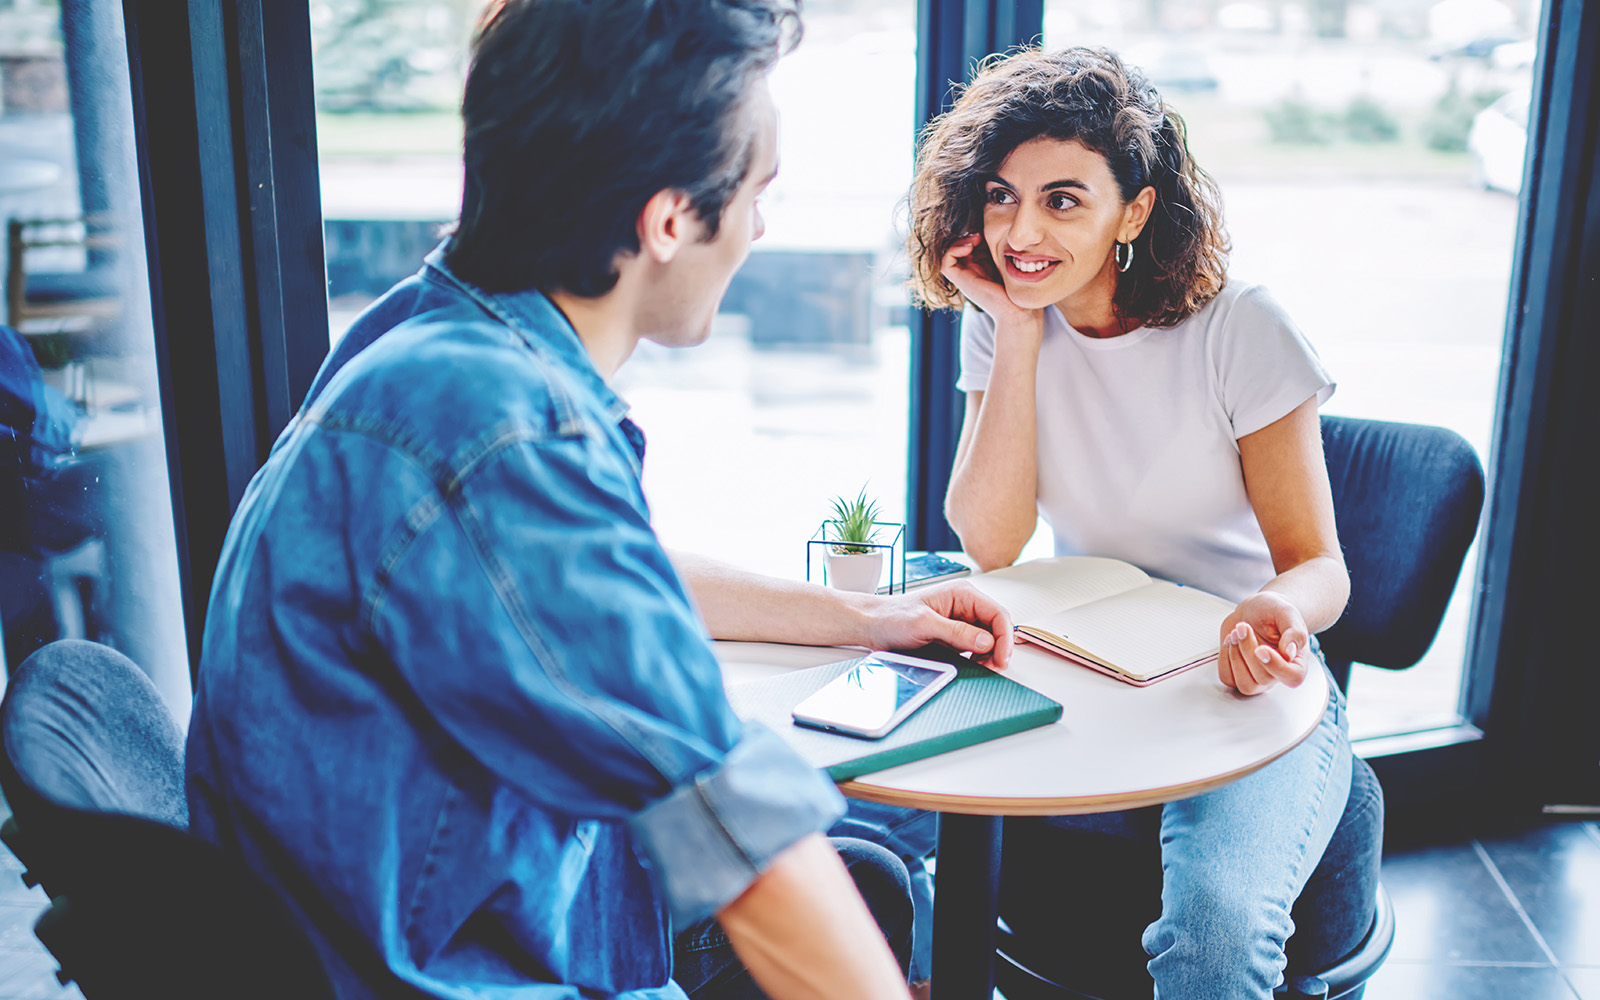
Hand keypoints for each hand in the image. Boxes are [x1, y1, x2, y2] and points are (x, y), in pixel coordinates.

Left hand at [862, 581, 1013, 669]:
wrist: (872, 625)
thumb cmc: (892, 617)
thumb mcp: (924, 624)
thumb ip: (957, 632)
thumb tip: (986, 641)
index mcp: (962, 594)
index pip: (997, 614)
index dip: (1005, 637)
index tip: (1002, 658)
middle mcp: (964, 605)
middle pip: (996, 627)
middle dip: (998, 648)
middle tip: (994, 667)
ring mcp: (960, 620)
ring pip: (988, 639)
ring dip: (989, 655)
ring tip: (982, 667)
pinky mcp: (953, 634)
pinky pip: (975, 647)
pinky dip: (978, 658)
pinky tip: (972, 665)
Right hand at [940, 235, 1039, 332]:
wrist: (1018, 311)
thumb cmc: (1019, 290)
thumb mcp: (1010, 263)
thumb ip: (1002, 250)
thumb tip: (1003, 230)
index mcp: (984, 267)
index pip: (973, 245)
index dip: (977, 235)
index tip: (989, 232)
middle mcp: (972, 272)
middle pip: (961, 247)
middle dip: (968, 236)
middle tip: (981, 233)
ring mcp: (965, 277)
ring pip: (951, 253)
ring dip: (960, 241)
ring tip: (975, 239)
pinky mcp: (961, 281)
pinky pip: (946, 262)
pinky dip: (953, 250)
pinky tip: (970, 246)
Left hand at [1217, 592, 1310, 695]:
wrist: (1255, 610)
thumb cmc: (1273, 612)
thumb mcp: (1287, 613)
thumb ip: (1294, 632)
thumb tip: (1290, 652)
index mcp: (1296, 661)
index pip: (1293, 677)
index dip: (1276, 666)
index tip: (1261, 648)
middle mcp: (1277, 673)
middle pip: (1263, 678)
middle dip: (1248, 650)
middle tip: (1243, 627)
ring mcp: (1257, 677)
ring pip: (1245, 684)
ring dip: (1235, 657)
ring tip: (1236, 633)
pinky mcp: (1238, 674)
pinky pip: (1227, 678)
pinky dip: (1224, 659)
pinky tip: (1230, 641)